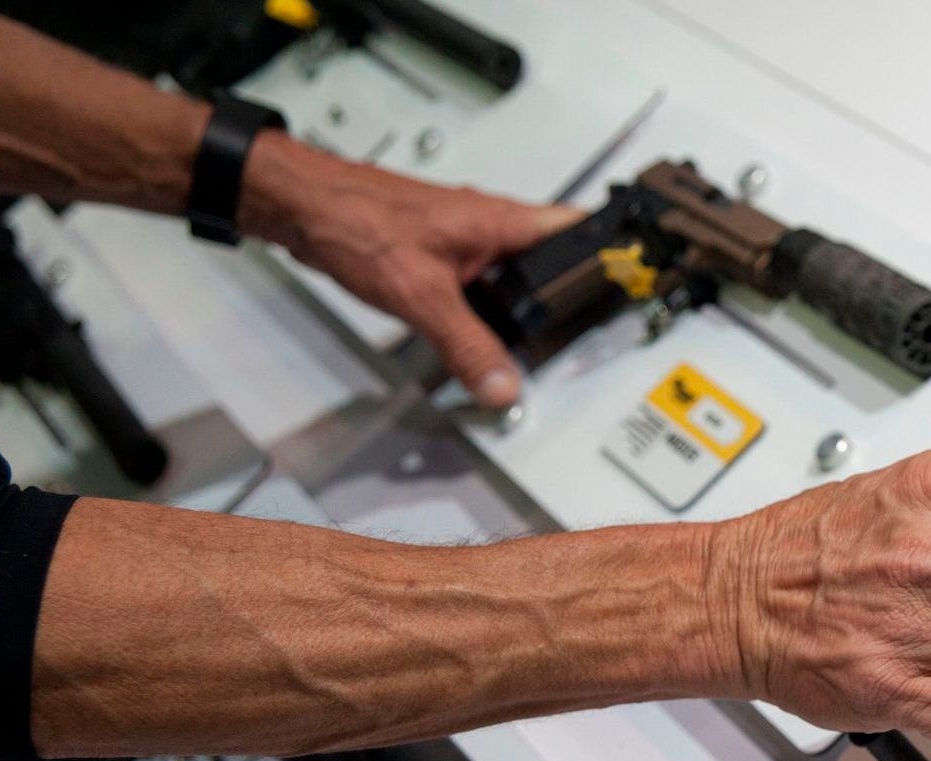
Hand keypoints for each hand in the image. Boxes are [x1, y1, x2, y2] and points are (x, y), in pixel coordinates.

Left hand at [241, 136, 581, 407]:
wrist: (297, 205)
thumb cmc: (353, 221)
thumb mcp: (421, 295)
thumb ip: (467, 345)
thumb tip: (502, 385)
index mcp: (500, 221)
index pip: (578, 229)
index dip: (611, 253)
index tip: (633, 280)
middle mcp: (488, 225)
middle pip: (549, 260)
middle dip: (565, 296)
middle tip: (585, 328)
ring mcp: (463, 237)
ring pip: (513, 274)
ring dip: (521, 304)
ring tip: (530, 340)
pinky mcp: (440, 251)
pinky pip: (481, 282)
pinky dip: (486, 307)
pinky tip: (474, 331)